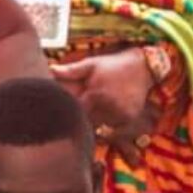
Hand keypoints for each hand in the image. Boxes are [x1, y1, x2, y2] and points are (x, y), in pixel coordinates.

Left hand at [53, 50, 159, 165]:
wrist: (143, 66)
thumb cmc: (112, 65)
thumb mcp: (91, 64)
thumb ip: (71, 71)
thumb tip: (50, 70)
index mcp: (95, 93)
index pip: (76, 112)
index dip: (70, 113)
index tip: (66, 111)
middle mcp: (108, 106)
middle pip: (88, 121)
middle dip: (83, 117)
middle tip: (84, 109)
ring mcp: (120, 113)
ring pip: (100, 126)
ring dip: (96, 121)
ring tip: (101, 107)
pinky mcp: (129, 118)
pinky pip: (114, 128)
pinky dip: (110, 124)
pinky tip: (112, 112)